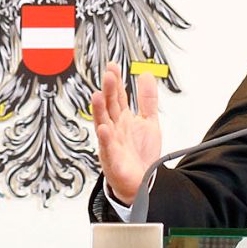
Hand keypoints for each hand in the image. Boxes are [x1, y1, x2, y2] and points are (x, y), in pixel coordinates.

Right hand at [90, 61, 161, 205]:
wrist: (143, 181)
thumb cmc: (141, 153)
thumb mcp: (149, 121)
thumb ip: (147, 99)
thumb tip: (146, 75)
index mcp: (123, 118)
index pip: (117, 96)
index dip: (115, 82)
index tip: (113, 66)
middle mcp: (115, 128)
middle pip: (109, 106)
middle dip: (108, 91)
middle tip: (108, 75)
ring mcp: (111, 143)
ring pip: (103, 124)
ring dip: (99, 111)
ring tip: (97, 96)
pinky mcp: (112, 160)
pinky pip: (107, 148)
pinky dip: (105, 140)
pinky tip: (104, 129)